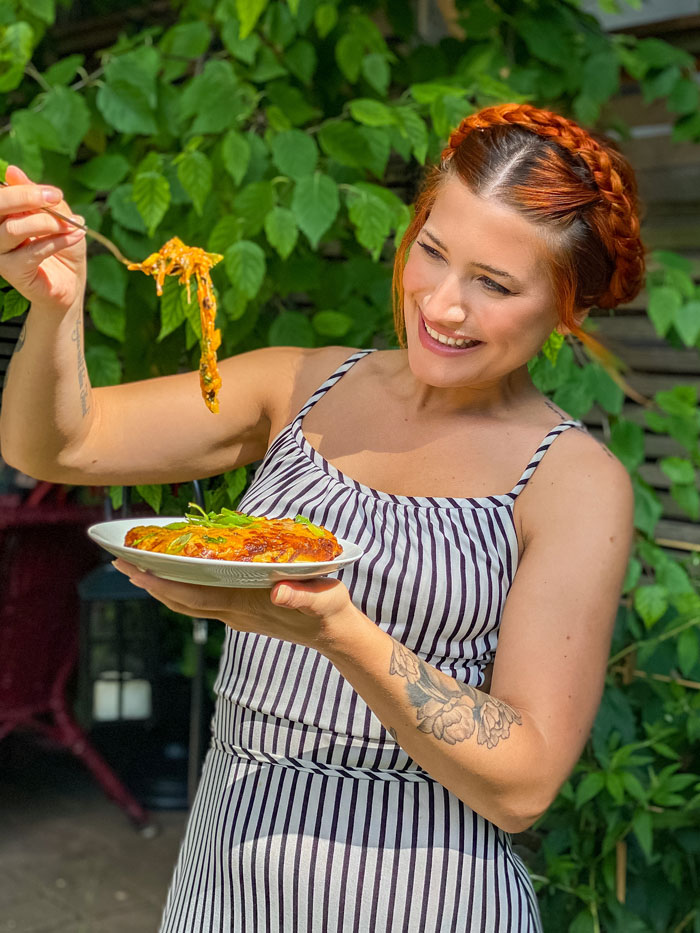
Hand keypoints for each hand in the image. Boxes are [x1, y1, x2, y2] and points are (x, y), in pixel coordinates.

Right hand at [0, 165, 86, 311]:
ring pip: (13, 228)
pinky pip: (33, 251)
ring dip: (46, 223)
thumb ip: (40, 199)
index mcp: (4, 215)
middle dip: (26, 197)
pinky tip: (76, 237)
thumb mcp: (59, 218)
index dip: (25, 189)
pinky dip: (57, 241)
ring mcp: (1, 253)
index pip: (2, 195)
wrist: (70, 283)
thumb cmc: (62, 249)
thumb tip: (12, 171)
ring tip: (70, 225)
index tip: (55, 193)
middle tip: (56, 198)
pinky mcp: (12, 272)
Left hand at [111, 559, 358, 653]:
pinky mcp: (240, 611)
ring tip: (136, 567)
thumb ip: (302, 595)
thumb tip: (278, 590)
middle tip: (121, 562)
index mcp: (247, 605)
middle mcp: (234, 612)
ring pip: (188, 602)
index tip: (140, 572)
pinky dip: (180, 589)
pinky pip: (201, 601)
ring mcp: (235, 613)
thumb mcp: (324, 599)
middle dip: (150, 583)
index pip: (197, 596)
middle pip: (182, 600)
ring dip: (160, 587)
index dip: (166, 585)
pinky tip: (172, 576)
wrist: (335, 635)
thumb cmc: (330, 612)